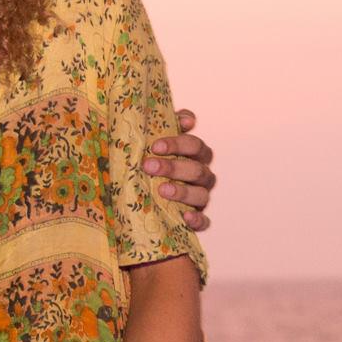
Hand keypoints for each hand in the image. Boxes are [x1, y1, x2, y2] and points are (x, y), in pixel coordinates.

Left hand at [143, 107, 215, 231]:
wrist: (138, 199)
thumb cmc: (145, 166)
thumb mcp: (147, 147)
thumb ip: (160, 127)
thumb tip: (186, 119)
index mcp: (192, 156)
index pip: (194, 146)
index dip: (179, 143)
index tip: (155, 145)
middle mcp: (200, 176)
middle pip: (197, 169)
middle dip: (173, 167)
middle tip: (148, 166)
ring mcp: (199, 198)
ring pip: (201, 194)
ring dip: (183, 192)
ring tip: (162, 190)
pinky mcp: (196, 220)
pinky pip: (204, 221)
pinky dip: (198, 220)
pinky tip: (185, 216)